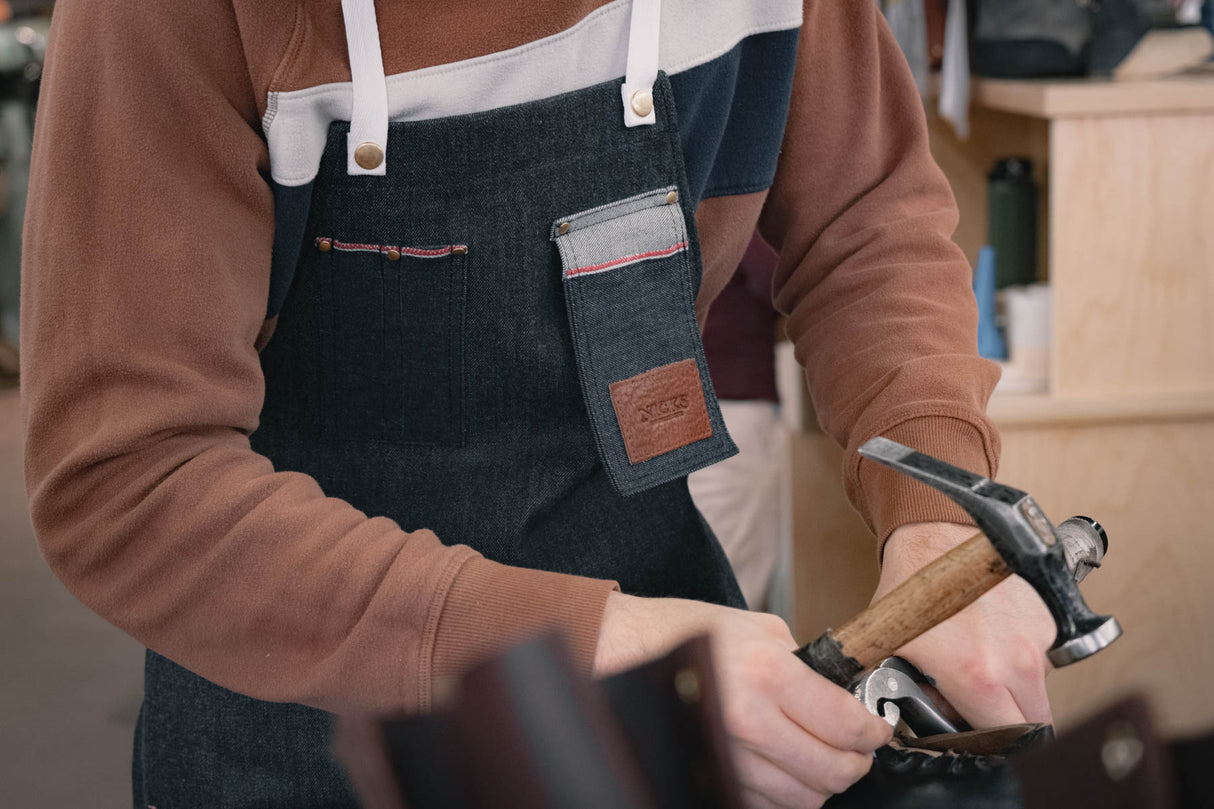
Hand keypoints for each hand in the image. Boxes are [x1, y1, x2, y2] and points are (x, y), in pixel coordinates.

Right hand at [596, 593, 891, 807]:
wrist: (628, 650)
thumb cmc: (688, 633)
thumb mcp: (761, 629)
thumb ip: (809, 665)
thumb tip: (846, 696)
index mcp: (767, 674)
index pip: (845, 724)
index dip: (873, 732)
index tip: (877, 729)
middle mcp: (748, 721)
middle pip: (832, 772)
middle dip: (855, 762)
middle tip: (858, 748)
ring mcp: (727, 757)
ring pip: (803, 798)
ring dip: (820, 781)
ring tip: (817, 754)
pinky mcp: (712, 778)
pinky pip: (767, 806)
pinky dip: (785, 793)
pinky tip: (781, 765)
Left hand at [874, 522, 1056, 727]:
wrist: (936, 534)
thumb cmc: (915, 585)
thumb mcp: (897, 648)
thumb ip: (916, 693)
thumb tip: (926, 720)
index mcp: (978, 677)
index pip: (1006, 741)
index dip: (991, 744)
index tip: (978, 735)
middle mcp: (1017, 662)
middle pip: (1035, 723)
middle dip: (1012, 724)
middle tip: (985, 709)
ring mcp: (1038, 639)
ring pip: (1040, 688)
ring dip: (1018, 688)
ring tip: (984, 663)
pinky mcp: (1049, 618)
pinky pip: (1045, 654)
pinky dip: (1024, 655)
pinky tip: (994, 636)